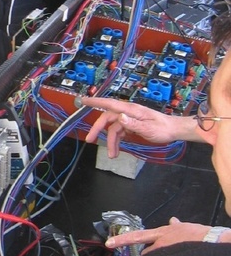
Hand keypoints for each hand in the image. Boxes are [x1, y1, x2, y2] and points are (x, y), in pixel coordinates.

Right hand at [80, 96, 202, 157]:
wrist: (173, 130)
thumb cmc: (163, 129)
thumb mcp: (148, 129)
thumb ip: (133, 123)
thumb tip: (119, 117)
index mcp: (131, 110)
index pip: (109, 104)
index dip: (95, 101)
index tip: (83, 100)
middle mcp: (128, 112)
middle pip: (107, 118)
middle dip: (97, 129)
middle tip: (89, 140)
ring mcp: (129, 118)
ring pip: (113, 128)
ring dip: (110, 141)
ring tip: (112, 154)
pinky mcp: (131, 124)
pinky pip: (119, 132)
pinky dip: (116, 141)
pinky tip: (117, 149)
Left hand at [106, 216, 217, 253]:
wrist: (214, 243)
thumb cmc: (203, 236)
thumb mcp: (188, 227)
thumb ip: (177, 226)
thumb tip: (173, 219)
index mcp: (165, 232)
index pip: (138, 235)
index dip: (123, 239)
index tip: (109, 243)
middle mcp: (162, 243)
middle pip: (148, 254)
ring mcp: (165, 254)